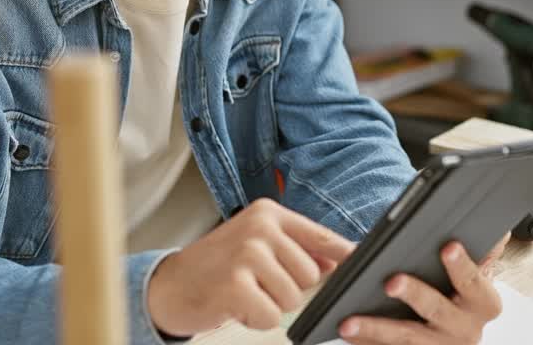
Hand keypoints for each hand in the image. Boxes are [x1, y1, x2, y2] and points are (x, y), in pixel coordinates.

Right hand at [146, 198, 354, 335]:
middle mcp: (259, 228)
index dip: (344, 255)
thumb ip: (296, 247)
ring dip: (272, 304)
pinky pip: (271, 315)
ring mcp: (246, 254)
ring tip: (246, 292)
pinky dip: (256, 319)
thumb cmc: (218, 266)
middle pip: (311, 274)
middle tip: (258, 283)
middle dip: (290, 288)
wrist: (170, 285)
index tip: (361, 264)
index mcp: (269, 213)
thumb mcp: (257, 243)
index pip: (321, 236)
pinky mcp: (235, 284)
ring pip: (293, 296)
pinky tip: (237, 305)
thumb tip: (340, 259)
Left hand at [339, 234, 509, 344]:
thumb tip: (499, 231)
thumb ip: (485, 254)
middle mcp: (464, 331)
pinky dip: (366, 344)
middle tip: (392, 281)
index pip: (474, 283)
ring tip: (350, 320)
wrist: (457, 340)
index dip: (461, 266)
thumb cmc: (463, 300)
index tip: (448, 247)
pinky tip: (347, 333)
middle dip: (414, 294)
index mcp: (483, 304)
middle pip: (437, 311)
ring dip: (376, 329)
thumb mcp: (477, 278)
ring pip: (407, 339)